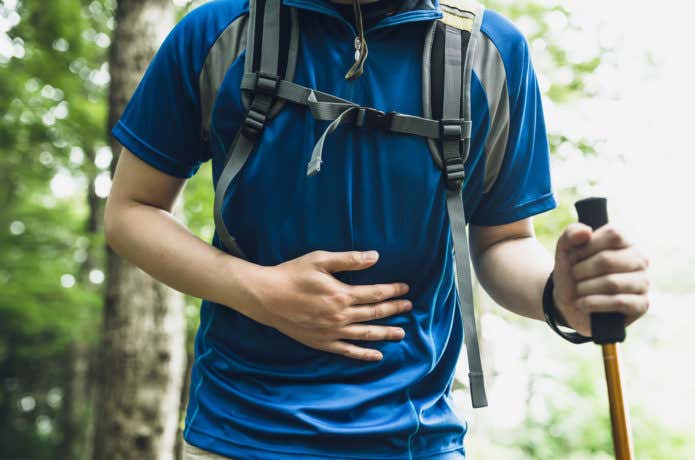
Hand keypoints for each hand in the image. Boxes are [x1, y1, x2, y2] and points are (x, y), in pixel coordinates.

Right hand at [248, 250, 411, 360]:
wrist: (266, 297)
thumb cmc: (292, 274)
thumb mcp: (320, 260)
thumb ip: (349, 259)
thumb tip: (375, 256)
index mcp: (342, 295)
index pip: (374, 294)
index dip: (392, 291)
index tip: (404, 289)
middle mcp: (340, 316)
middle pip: (374, 314)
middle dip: (394, 309)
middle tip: (408, 307)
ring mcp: (332, 332)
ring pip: (365, 334)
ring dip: (385, 333)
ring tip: (401, 333)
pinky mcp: (322, 343)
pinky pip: (348, 351)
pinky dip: (363, 354)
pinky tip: (376, 355)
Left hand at [552, 223, 650, 336]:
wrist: (570, 305)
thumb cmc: (573, 274)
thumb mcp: (565, 252)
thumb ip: (570, 235)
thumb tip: (586, 231)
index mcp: (624, 242)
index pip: (613, 234)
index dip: (587, 247)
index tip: (574, 257)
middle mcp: (639, 260)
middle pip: (607, 260)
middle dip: (581, 270)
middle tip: (575, 276)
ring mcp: (643, 282)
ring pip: (611, 283)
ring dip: (585, 288)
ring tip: (579, 290)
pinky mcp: (642, 305)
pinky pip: (618, 302)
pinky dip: (592, 303)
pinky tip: (582, 304)